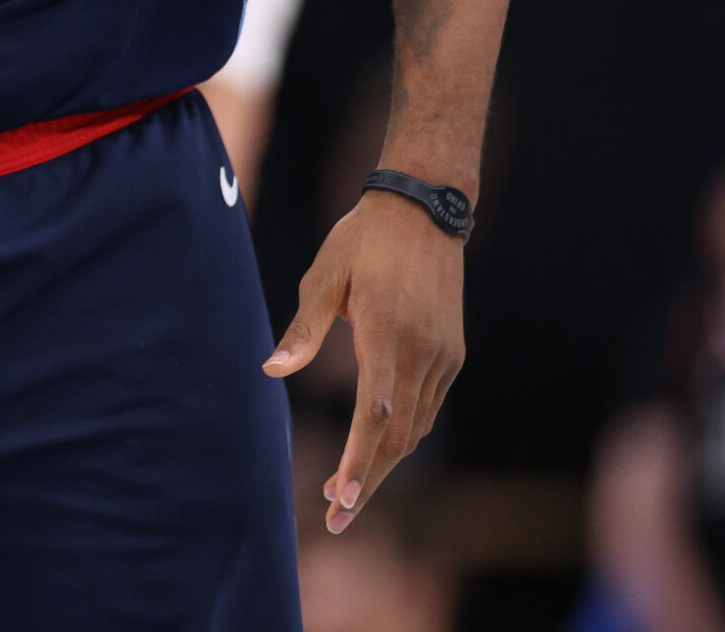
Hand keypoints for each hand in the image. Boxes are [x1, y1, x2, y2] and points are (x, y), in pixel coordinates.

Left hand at [262, 190, 464, 533]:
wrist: (425, 207)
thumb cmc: (363, 238)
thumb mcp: (324, 277)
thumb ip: (302, 330)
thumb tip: (271, 371)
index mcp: (385, 334)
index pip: (374, 415)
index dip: (357, 461)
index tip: (341, 497)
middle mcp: (422, 352)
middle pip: (397, 435)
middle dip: (367, 479)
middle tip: (337, 517)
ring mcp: (443, 355)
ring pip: (415, 426)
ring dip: (383, 460)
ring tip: (349, 491)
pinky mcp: (452, 352)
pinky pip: (427, 405)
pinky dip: (402, 433)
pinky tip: (378, 447)